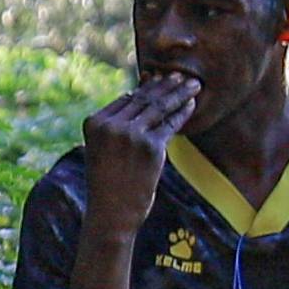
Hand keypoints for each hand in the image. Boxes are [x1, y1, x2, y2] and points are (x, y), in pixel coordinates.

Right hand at [84, 69, 198, 201]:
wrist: (110, 214)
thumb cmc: (107, 183)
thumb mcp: (102, 149)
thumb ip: (114, 125)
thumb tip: (134, 96)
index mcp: (94, 122)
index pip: (126, 99)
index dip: (145, 86)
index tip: (159, 77)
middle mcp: (111, 125)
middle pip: (143, 98)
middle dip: (165, 84)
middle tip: (182, 74)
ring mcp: (131, 135)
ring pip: (159, 107)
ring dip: (179, 93)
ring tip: (193, 84)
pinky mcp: (151, 147)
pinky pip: (170, 124)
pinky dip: (182, 113)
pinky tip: (191, 104)